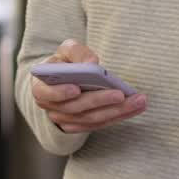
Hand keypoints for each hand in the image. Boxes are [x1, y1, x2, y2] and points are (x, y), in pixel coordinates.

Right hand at [32, 39, 146, 133]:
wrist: (63, 80)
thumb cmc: (64, 63)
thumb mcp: (66, 51)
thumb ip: (77, 52)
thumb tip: (93, 63)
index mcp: (41, 88)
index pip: (46, 93)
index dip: (60, 92)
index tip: (76, 89)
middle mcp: (51, 108)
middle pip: (76, 108)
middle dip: (100, 101)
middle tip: (121, 94)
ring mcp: (65, 120)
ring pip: (91, 119)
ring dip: (116, 111)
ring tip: (138, 101)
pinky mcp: (80, 127)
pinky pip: (100, 124)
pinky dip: (119, 117)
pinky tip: (135, 107)